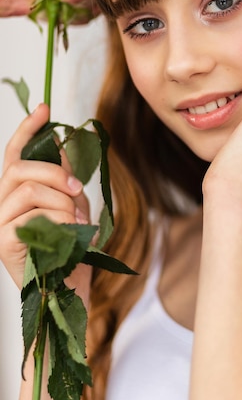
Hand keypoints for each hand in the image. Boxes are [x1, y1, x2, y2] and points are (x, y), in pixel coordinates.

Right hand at [0, 104, 89, 288]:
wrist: (70, 292)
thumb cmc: (70, 249)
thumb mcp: (71, 205)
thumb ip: (62, 178)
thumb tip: (60, 144)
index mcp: (16, 195)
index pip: (14, 155)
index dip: (27, 129)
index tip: (44, 107)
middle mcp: (1, 206)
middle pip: (19, 168)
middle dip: (53, 171)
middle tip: (75, 187)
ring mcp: (0, 225)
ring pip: (30, 190)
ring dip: (61, 202)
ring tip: (75, 221)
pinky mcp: (5, 242)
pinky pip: (33, 215)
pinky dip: (58, 220)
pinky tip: (66, 235)